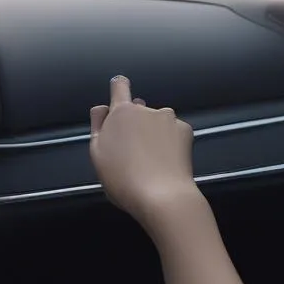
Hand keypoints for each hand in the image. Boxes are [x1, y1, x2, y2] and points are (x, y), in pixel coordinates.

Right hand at [89, 76, 199, 228]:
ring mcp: (168, 119)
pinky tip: (165, 159)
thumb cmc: (122, 178)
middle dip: (133, 121)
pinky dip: (169, 140)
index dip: (118, 87)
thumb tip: (102, 108)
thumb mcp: (97, 153)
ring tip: (149, 157)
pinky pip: (172, 131)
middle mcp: (146, 110)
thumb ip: (98, 125)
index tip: (118, 88)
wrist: (163, 197)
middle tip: (129, 148)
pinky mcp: (185, 131)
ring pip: (156, 120)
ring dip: (152, 130)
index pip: (119, 86)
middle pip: (137, 108)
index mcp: (121, 112)